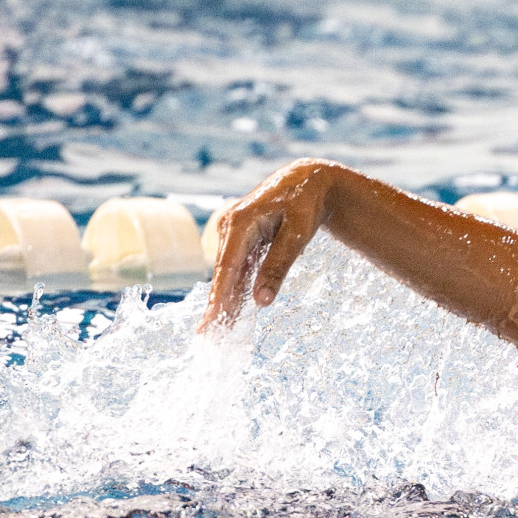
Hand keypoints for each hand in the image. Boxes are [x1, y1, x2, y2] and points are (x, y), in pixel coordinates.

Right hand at [199, 159, 336, 332]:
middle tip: (209, 336)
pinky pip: (237, 268)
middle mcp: (230, 227)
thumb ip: (278, 266)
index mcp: (241, 222)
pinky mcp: (242, 239)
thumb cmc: (305, 205)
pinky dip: (236, 288)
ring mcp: (234, 232)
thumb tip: (261, 301)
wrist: (309, 180)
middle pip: (224, 274)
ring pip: (230, 273)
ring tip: (219, 330)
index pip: (226, 268)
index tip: (212, 321)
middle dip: (218, 305)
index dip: (219, 297)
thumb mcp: (297, 235)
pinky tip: (231, 310)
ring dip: (225, 300)